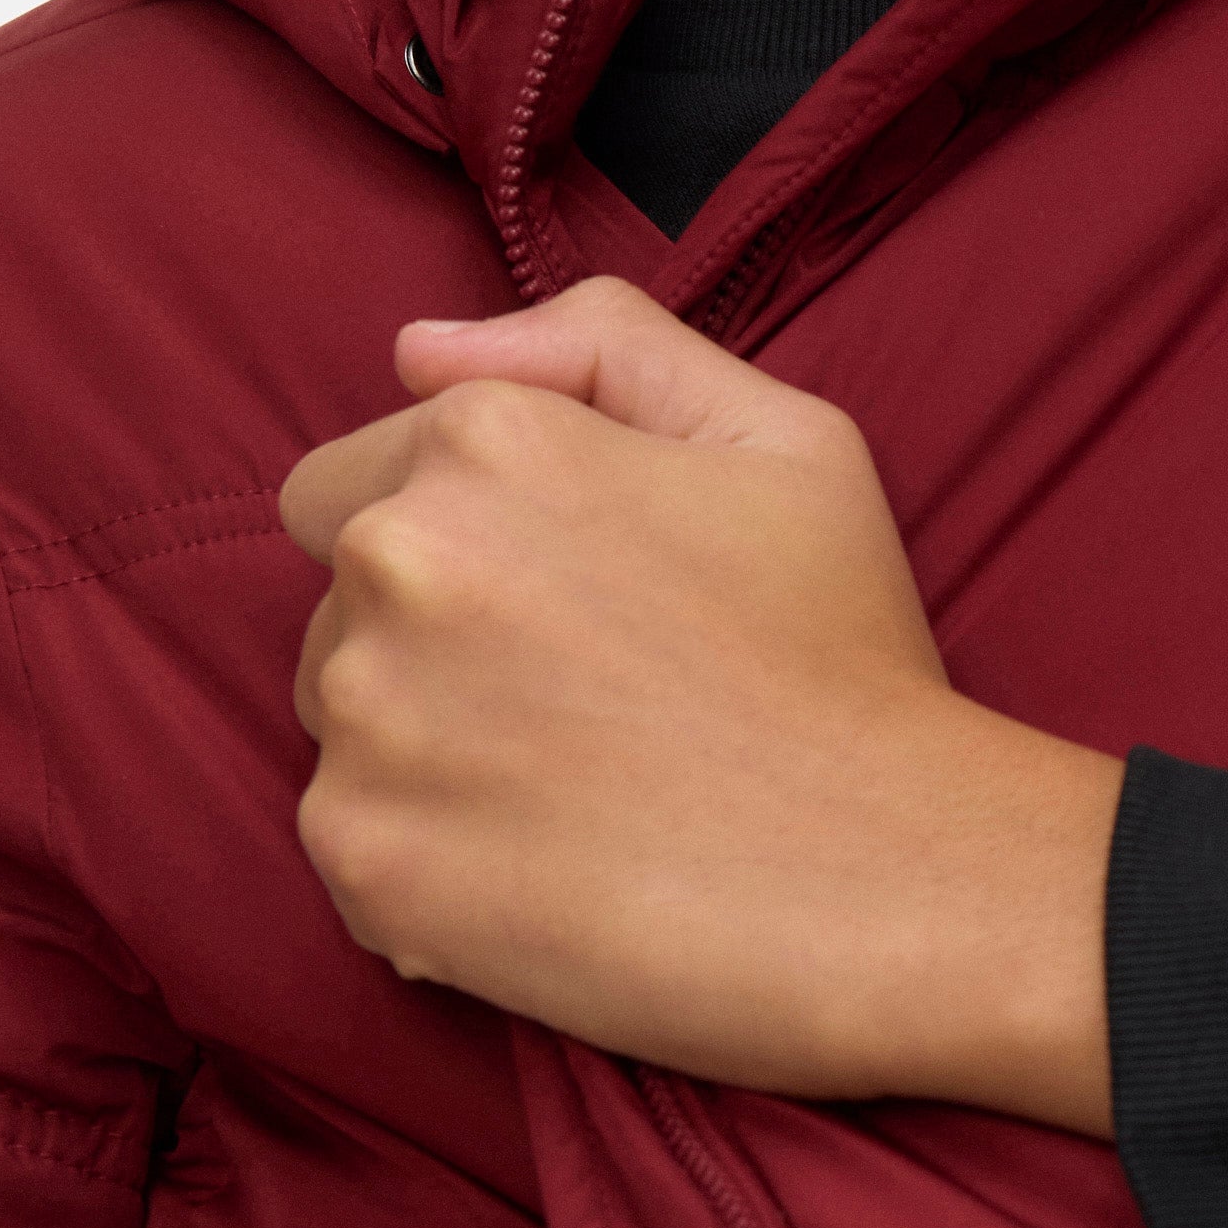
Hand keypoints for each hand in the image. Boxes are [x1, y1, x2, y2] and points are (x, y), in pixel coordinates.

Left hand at [278, 278, 1116, 1125]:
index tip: (563, 614)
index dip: (456, 549)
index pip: (348, 485)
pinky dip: (427, 866)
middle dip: (431, 647)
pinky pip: (350, 848)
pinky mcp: (367, 860)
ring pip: (340, 727)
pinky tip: (552, 874)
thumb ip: (603, 345)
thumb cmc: (848, 659)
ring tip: (574, 795)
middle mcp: (401, 559)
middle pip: (336, 608)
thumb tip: (416, 352)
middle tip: (585, 709)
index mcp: (485, 443)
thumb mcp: (784, 439)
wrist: (890, 881)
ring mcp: (370, 717)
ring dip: (423, 754)